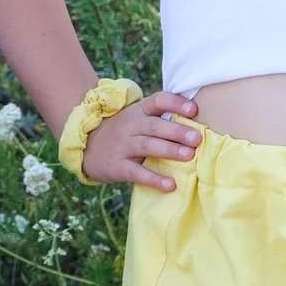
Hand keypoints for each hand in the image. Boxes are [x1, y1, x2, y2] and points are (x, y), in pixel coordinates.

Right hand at [82, 91, 200, 190]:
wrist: (87, 147)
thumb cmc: (125, 133)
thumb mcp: (137, 119)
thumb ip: (161, 118)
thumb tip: (198, 123)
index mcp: (139, 111)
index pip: (158, 100)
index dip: (176, 103)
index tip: (194, 110)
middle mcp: (131, 126)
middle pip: (155, 125)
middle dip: (177, 131)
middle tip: (197, 138)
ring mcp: (123, 146)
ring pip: (147, 146)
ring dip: (169, 150)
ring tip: (189, 156)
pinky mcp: (118, 166)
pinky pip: (137, 172)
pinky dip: (154, 179)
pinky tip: (170, 185)